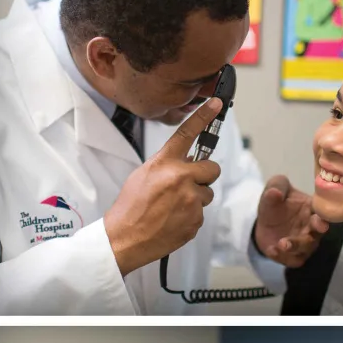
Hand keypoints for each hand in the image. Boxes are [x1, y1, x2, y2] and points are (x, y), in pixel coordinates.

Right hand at [106, 98, 225, 274]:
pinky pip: (201, 212)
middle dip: (203, 175)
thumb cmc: (131, 207)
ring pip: (207, 193)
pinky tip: (173, 219)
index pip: (187, 133)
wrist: (126, 238)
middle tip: (187, 185)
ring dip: (196, 198)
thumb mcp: (144, 175)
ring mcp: (191, 200)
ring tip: (173, 207)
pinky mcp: (196, 219)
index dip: (203, 116)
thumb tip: (189, 161)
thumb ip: (167, 165)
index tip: (217, 104)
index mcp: (165, 163)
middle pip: (212, 168)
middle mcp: (181, 178)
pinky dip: (191, 216)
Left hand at [253, 175, 327, 266]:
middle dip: (306, 240)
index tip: (319, 223)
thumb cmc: (277, 201)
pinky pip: (293, 260)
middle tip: (291, 240)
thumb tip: (275, 192)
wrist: (265, 221)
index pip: (322, 215)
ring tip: (280, 244)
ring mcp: (305, 244)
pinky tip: (271, 250)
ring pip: (305, 250)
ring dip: (294, 248)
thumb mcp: (275, 187)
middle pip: (315, 237)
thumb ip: (276, 186)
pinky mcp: (295, 256)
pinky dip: (283, 257)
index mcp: (313, 210)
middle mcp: (313, 228)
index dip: (322, 220)